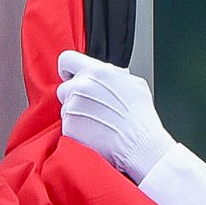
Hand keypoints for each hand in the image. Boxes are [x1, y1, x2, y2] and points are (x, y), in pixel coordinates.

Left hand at [56, 50, 174, 179]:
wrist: (140, 145)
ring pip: (66, 107)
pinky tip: (95, 132)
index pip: (67, 59)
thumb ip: (113, 74)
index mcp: (97, 71)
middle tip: (92, 107)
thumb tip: (106, 73)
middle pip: (65, 88)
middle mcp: (82, 86)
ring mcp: (73, 107)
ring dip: (77, 114)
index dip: (68, 69)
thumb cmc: (141, 117)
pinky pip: (67, 124)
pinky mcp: (69, 126)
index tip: (71, 77)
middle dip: (74, 96)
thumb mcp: (134, 83)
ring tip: (98, 122)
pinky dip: (77, 129)